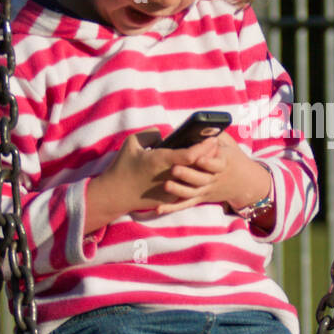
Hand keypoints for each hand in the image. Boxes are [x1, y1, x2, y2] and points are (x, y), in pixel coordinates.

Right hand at [97, 129, 263, 218]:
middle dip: (209, 155)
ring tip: (210, 157)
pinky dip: (193, 178)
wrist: (116, 194)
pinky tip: (197, 170)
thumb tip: (168, 135)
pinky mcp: (169, 200)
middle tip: (216, 145)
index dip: (204, 146)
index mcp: (160, 160)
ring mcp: (170, 190)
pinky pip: (186, 187)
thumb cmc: (123, 166)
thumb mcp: (132, 143)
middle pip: (198, 167)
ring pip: (195, 178)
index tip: (212, 138)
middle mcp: (169, 176)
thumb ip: (151, 133)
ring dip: (204, 168)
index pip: (191, 154)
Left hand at [151, 131, 266, 215]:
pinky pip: (186, 204)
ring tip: (166, 185)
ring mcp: (207, 190)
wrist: (244, 183)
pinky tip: (159, 208)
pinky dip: (173, 207)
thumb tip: (202, 125)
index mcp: (224, 163)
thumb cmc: (231, 158)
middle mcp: (215, 179)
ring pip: (192, 193)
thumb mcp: (228, 145)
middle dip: (188, 175)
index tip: (198, 158)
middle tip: (174, 169)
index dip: (208, 162)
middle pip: (202, 179)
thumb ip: (216, 136)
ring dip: (179, 190)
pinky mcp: (201, 198)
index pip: (217, 164)